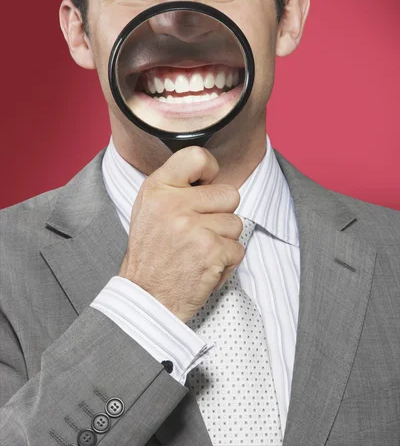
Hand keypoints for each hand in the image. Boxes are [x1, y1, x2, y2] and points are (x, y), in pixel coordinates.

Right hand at [118, 146, 243, 322]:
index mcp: (157, 188)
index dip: (210, 170)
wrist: (145, 299)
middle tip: (197, 231)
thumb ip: (176, 186)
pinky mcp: (210, 251)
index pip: (197, 156)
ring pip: (236, 223)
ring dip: (224, 240)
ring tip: (198, 251)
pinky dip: (226, 262)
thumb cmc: (151, 254)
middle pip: (229, 194)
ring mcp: (193, 227)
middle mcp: (173, 204)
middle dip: (221, 214)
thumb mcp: (150, 209)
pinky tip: (203, 266)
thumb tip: (210, 174)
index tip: (205, 184)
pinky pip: (238, 248)